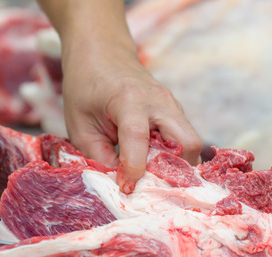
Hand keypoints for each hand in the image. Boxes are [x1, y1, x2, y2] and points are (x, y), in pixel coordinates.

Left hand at [62, 45, 201, 193]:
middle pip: (187, 143)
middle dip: (173, 170)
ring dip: (176, 164)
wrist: (102, 53)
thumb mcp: (80, 125)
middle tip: (150, 185)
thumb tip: (120, 185)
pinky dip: (175, 156)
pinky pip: (184, 140)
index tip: (125, 188)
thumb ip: (99, 157)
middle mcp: (159, 101)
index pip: (139, 139)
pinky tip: (154, 162)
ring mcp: (172, 105)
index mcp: (129, 99)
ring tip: (150, 174)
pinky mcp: (176, 112)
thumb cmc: (86, 87)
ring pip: (191, 144)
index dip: (133, 169)